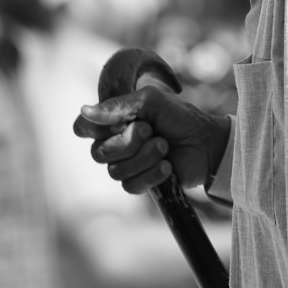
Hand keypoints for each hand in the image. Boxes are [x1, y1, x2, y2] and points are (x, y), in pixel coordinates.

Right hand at [75, 88, 229, 194]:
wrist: (206, 141)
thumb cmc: (178, 116)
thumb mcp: (150, 101)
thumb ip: (118, 106)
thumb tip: (84, 110)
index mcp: (112, 121)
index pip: (81, 127)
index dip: (94, 128)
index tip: (120, 122)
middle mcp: (113, 143)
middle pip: (98, 153)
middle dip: (129, 141)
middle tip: (151, 130)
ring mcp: (126, 165)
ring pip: (115, 171)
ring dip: (145, 157)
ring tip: (164, 146)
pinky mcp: (140, 183)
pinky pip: (131, 186)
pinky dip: (152, 174)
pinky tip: (167, 166)